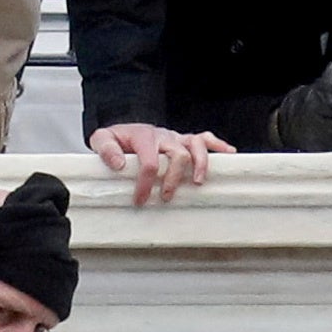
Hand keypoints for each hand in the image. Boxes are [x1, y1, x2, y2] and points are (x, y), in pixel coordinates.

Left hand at [92, 119, 229, 203]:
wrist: (124, 131)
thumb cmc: (116, 140)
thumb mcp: (102, 139)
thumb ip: (105, 149)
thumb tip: (118, 164)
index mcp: (143, 136)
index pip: (149, 160)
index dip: (145, 182)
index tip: (139, 200)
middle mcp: (163, 136)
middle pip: (177, 154)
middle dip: (173, 178)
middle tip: (165, 197)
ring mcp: (176, 137)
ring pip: (195, 145)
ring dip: (200, 164)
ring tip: (197, 183)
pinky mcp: (184, 140)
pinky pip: (204, 138)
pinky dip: (219, 145)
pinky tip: (230, 154)